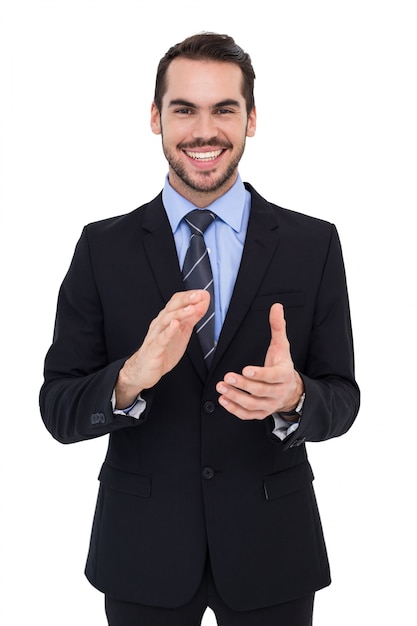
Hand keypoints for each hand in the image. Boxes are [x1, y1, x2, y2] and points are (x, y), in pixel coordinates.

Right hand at [115, 290, 209, 407]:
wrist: (144, 370)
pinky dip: (168, 331)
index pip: (176, 302)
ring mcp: (155, 336)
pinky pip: (161, 339)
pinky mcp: (154, 349)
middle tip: (198, 296)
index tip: (202, 293)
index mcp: (166, 319)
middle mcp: (160, 324)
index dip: (189, 296)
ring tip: (191, 308)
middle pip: (171, 308)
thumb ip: (192, 317)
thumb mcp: (182, 331)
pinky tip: (175, 325)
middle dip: (186, 300)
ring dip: (180, 313)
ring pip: (166, 321)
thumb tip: (203, 302)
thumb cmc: (162, 350)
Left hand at [216, 303, 303, 420]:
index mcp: (284, 374)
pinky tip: (223, 400)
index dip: (259, 374)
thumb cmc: (282, 364)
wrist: (290, 390)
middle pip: (260, 391)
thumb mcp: (282, 345)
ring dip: (235, 397)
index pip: (273, 376)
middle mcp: (278, 392)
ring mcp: (270, 404)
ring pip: (252, 404)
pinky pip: (247, 414)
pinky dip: (235, 409)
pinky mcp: (261, 413)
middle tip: (226, 377)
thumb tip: (276, 306)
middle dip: (242, 385)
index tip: (245, 369)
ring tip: (221, 387)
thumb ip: (278, 326)